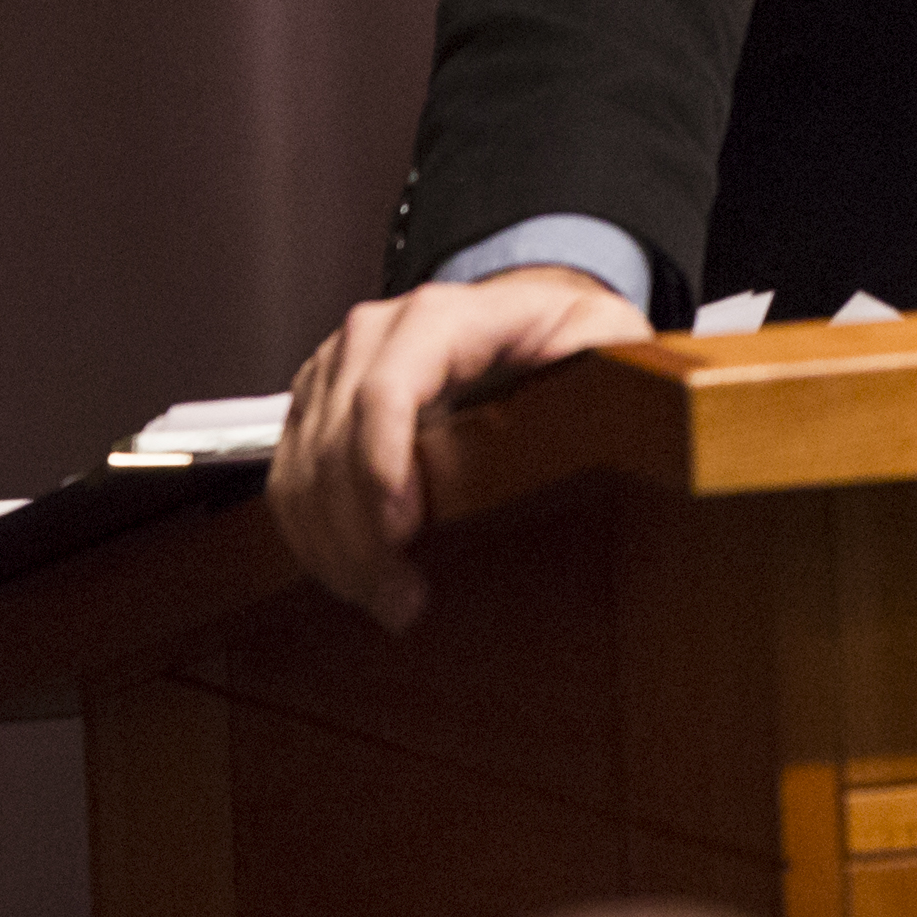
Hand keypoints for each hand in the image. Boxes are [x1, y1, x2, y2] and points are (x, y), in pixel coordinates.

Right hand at [267, 265, 653, 630]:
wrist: (517, 316)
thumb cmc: (558, 332)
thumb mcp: (602, 330)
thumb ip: (610, 360)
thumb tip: (626, 403)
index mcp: (441, 316)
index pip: (387, 389)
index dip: (382, 463)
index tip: (401, 532)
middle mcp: (373, 336)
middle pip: (335, 442)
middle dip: (361, 534)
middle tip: (403, 600)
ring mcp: (335, 370)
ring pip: (301, 468)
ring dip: (334, 548)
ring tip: (386, 599)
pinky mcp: (315, 406)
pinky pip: (289, 480)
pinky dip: (313, 538)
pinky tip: (354, 575)